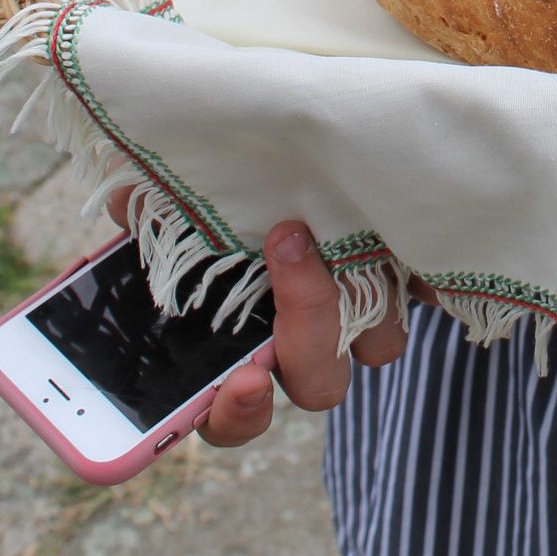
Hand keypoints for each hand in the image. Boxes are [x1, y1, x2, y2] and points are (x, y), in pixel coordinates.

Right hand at [104, 191, 409, 447]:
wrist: (329, 141)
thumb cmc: (241, 179)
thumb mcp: (190, 190)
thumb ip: (159, 206)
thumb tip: (129, 202)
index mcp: (244, 344)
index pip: (237, 415)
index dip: (237, 413)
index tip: (245, 380)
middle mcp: (307, 339)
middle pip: (319, 384)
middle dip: (305, 330)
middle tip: (285, 247)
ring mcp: (364, 311)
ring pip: (379, 345)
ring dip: (358, 300)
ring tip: (335, 230)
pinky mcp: (414, 272)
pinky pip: (427, 293)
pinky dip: (419, 275)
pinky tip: (400, 228)